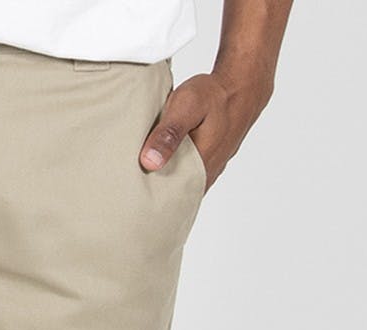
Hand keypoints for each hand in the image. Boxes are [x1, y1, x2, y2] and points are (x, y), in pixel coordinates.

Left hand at [139, 71, 273, 192]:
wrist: (240, 88)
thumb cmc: (213, 96)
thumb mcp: (187, 107)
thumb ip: (169, 134)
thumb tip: (149, 163)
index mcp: (198, 170)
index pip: (168, 201)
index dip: (147, 204)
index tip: (127, 202)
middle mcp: (204, 177)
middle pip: (172, 198)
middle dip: (151, 199)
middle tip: (127, 197)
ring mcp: (207, 173)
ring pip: (179, 189)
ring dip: (161, 187)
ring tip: (136, 187)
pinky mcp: (207, 165)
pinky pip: (185, 179)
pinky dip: (171, 177)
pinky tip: (156, 171)